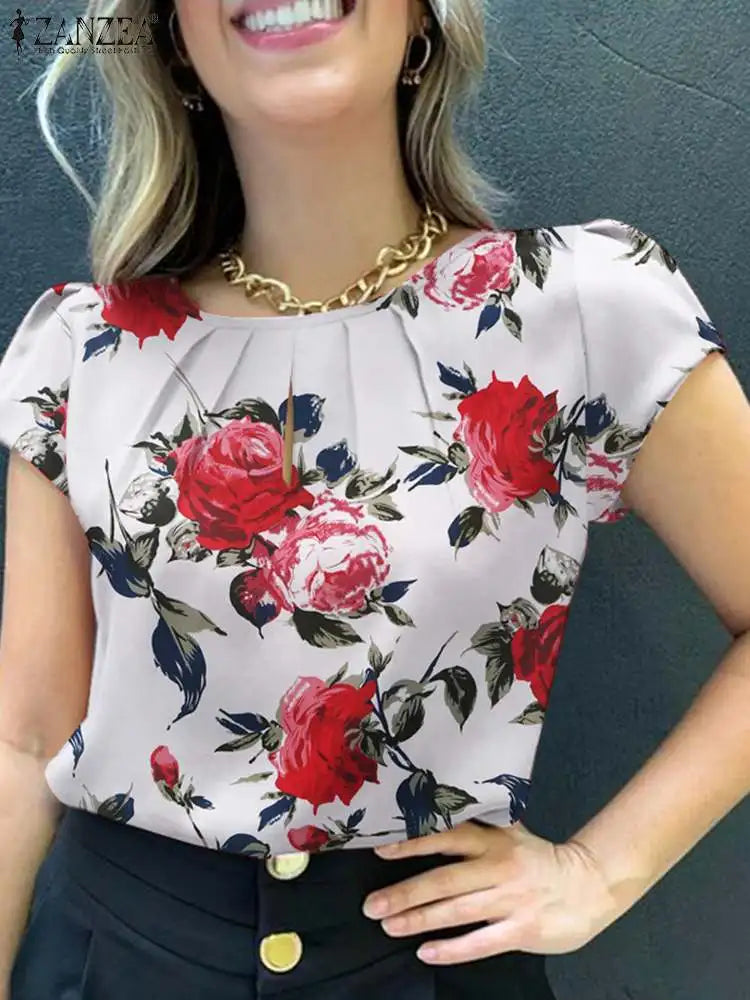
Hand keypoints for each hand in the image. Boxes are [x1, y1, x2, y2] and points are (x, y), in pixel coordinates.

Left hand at [362, 819, 623, 964]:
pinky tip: (426, 952)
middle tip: (372, 905)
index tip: (381, 849)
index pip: (448, 837)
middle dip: (405, 893)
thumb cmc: (540, 860)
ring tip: (389, 925)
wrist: (590, 885)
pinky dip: (452, 948)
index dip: (413, 843)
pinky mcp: (521, 930)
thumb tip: (436, 812)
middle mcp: (498, 867)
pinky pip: (480, 943)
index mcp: (494, 840)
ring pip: (457, 911)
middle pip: (444, 879)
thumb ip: (479, 828)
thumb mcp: (511, 834)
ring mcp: (510, 900)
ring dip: (419, 919)